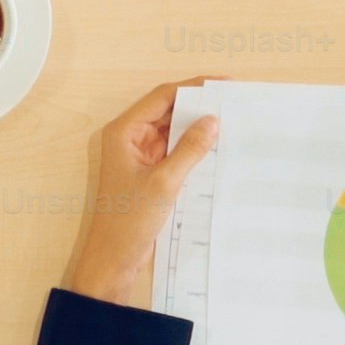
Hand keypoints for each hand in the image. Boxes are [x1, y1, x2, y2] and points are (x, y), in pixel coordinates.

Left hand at [58, 82, 220, 305]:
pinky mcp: (148, 173)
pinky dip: (192, 149)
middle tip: (232, 102)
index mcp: (124, 132)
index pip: (162, 97)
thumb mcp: (164, 183)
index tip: (223, 84)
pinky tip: (215, 149)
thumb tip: (212, 121)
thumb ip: (190, 149)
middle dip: (198, 106)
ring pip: (172, 131)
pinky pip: (173, 152)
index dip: (194, 88)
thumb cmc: (128, 222)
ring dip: (196, 128)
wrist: (113, 260)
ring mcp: (138, 156)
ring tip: (230, 122)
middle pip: (167, 111)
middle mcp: (129, 138)